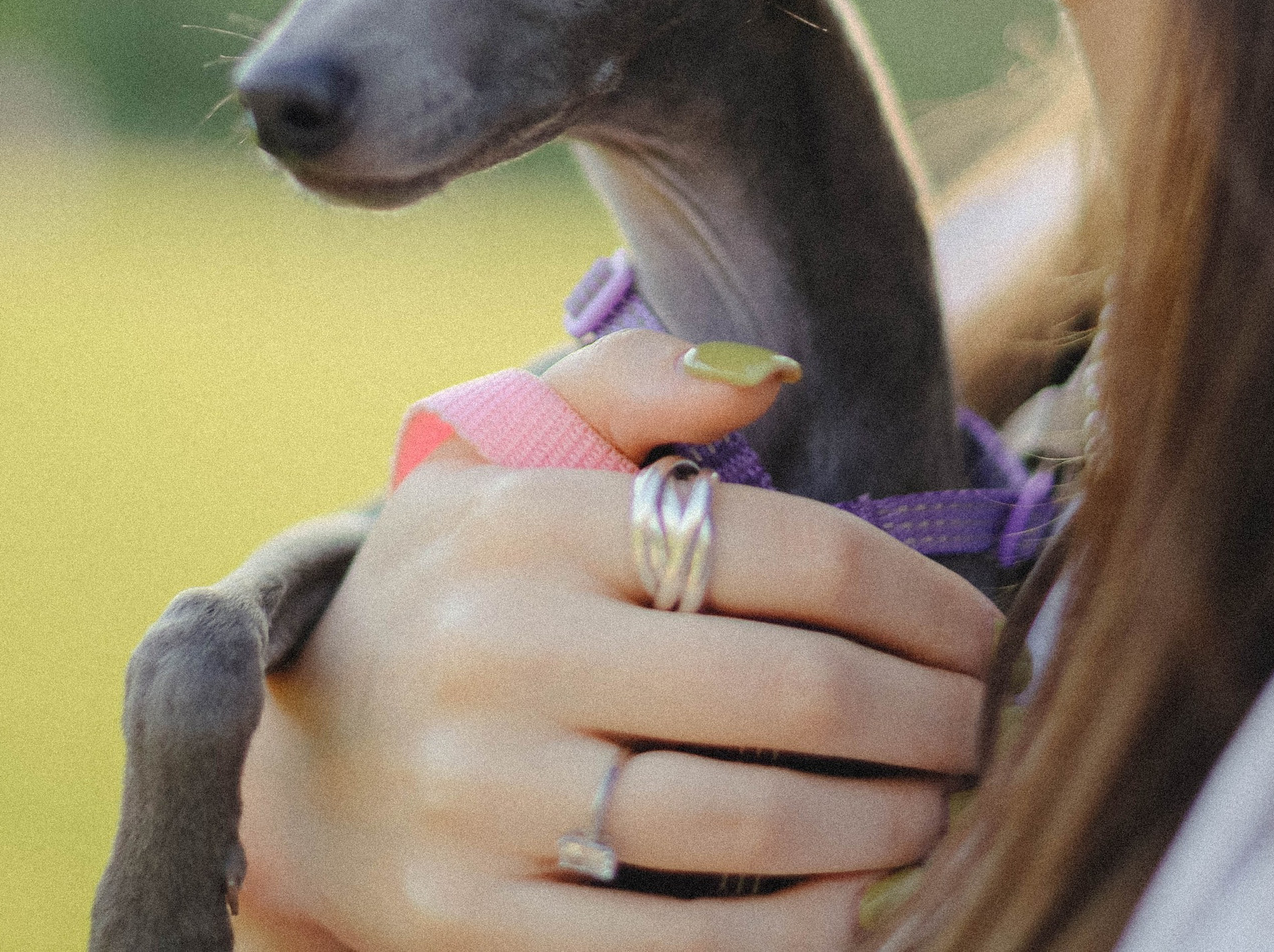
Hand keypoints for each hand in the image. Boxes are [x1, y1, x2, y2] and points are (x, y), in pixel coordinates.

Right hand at [232, 331, 1000, 950]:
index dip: (918, 596)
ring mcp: (482, 797)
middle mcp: (497, 653)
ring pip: (751, 819)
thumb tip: (775, 379)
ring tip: (941, 807)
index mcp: (523, 523)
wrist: (284, 773)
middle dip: (932, 715)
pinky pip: (681, 948)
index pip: (780, 547)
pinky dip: (798, 933)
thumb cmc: (445, 596)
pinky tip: (856, 903)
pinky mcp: (473, 923)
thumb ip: (630, 388)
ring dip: (889, 822)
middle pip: (790, 686)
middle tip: (989, 729)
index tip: (984, 634)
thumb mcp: (497, 457)